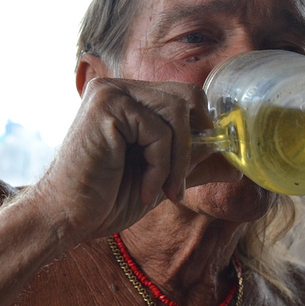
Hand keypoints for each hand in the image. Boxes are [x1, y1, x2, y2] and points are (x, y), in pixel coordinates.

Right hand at [32, 77, 240, 241]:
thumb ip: (193, 163)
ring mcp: (111, 92)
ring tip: (161, 192)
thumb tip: (236, 164)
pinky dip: (161, 168)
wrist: (67, 217)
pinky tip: (145, 190)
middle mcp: (119, 88)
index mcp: (129, 99)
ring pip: (178, 113)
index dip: (200, 130)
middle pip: (188, 97)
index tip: (193, 167)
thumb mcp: (162, 178)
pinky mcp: (107, 106)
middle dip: (192, 147)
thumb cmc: (107, 199)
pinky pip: (160, 132)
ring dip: (177, 161)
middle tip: (177, 186)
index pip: (185, 97)